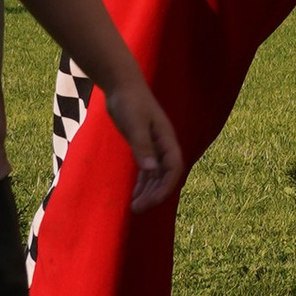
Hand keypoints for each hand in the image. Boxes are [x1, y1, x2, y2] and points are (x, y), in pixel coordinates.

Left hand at [105, 76, 184, 215]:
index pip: (173, 168)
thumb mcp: (134, 124)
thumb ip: (142, 147)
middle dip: (154, 194)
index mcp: (166, 139)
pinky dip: (142, 182)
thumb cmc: (129, 102)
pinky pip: (147, 169)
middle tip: (137, 209)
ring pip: (156, 175)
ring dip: (148, 191)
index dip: (165, 187)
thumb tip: (151, 169)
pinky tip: (134, 194)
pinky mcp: (144, 144)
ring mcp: (154, 145)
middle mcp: (163, 145)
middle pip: (166, 175)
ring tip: (134, 207)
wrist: (122, 85)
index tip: (150, 203)